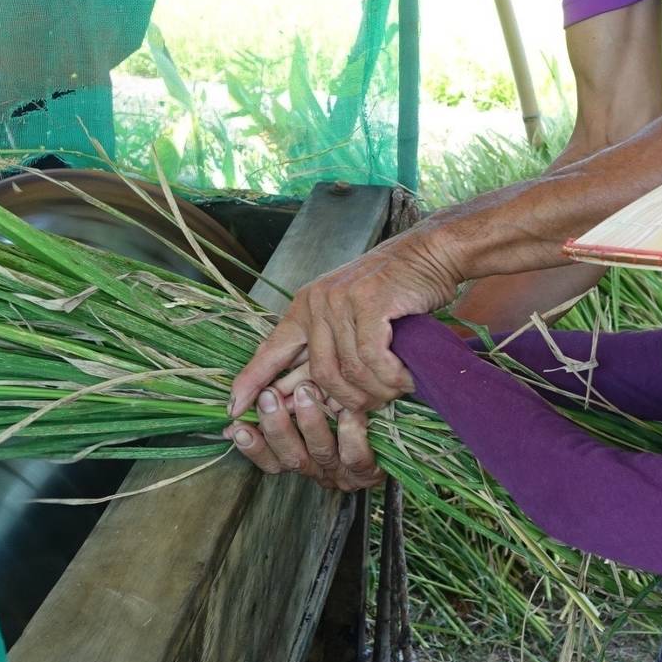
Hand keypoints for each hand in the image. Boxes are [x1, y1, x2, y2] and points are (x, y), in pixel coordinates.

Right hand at [225, 383, 386, 490]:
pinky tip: (349, 412)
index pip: (269, 459)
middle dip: (277, 426)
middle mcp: (317, 467)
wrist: (392, 408)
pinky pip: (355, 456)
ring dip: (310, 422)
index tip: (238, 425)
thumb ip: (273, 399)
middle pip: (290, 457)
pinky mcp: (369, 469)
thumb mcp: (305, 392)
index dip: (253, 445)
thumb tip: (232, 410)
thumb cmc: (343, 397)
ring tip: (307, 391)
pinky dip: (350, 434)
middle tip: (269, 397)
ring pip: (320, 452)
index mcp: (299, 455)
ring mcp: (342, 471)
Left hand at [229, 227, 456, 419]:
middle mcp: (317, 302)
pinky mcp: (369, 302)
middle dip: (345, 401)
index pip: (271, 350)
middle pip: (318, 375)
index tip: (233, 408)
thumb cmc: (395, 289)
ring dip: (376, 391)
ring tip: (394, 392)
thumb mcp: (351, 316)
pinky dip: (390, 377)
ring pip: (349, 371)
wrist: (429, 253)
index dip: (251, 381)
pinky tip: (404, 379)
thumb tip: (309, 397)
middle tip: (369, 408)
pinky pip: (373, 358)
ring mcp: (341, 301)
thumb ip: (329, 351)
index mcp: (305, 306)